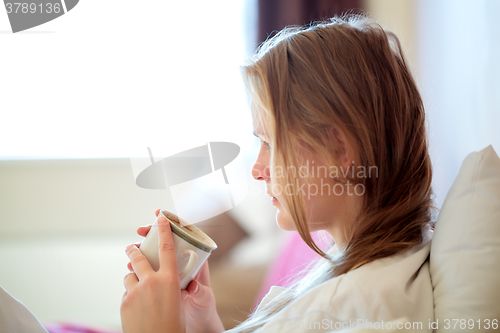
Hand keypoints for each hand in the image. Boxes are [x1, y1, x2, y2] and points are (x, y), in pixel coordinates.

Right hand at [121, 210, 224, 332]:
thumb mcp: (204, 300)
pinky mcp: (158, 282)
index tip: (160, 215)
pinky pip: (147, 269)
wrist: (196, 325)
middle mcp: (180, 263)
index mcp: (194, 261)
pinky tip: (129, 266)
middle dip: (151, 233)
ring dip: (141, 249)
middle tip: (140, 231)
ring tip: (131, 248)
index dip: (172, 223)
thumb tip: (194, 286)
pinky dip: (137, 265)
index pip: (183, 236)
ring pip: (153, 254)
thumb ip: (200, 293)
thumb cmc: (204, 309)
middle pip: (164, 242)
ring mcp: (168, 272)